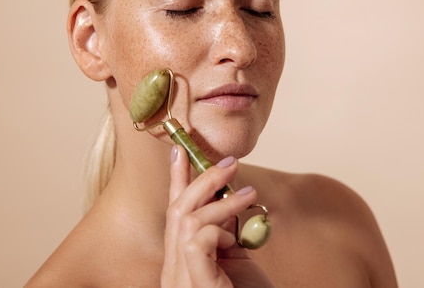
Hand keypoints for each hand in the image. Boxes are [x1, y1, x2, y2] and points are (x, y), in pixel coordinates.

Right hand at [161, 146, 274, 287]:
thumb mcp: (237, 262)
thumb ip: (227, 235)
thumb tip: (230, 200)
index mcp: (181, 263)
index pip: (174, 213)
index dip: (176, 179)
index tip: (180, 150)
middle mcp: (174, 271)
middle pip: (177, 210)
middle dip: (200, 179)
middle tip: (230, 162)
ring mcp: (180, 280)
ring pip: (186, 219)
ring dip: (219, 199)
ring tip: (249, 193)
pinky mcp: (194, 284)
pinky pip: (197, 240)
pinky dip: (219, 226)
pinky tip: (237, 235)